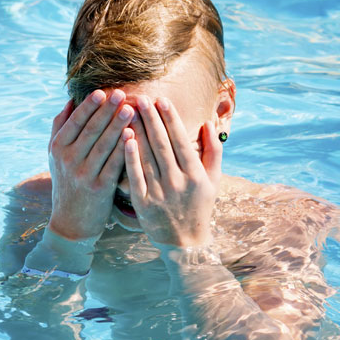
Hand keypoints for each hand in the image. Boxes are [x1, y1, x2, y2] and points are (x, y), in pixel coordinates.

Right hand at [48, 89, 134, 240]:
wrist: (71, 221)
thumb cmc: (66, 182)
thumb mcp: (55, 156)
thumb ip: (60, 127)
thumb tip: (70, 100)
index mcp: (58, 148)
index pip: (75, 122)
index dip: (89, 106)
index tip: (102, 91)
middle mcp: (69, 160)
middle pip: (91, 130)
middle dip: (106, 110)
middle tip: (121, 93)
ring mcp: (84, 174)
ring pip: (103, 145)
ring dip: (118, 125)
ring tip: (131, 109)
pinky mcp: (100, 188)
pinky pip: (114, 164)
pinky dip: (124, 148)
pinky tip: (134, 135)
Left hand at [123, 95, 221, 246]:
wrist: (185, 242)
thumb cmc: (200, 206)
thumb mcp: (213, 179)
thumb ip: (214, 150)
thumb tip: (208, 123)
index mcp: (195, 174)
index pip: (181, 140)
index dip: (170, 118)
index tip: (161, 99)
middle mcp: (178, 182)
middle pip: (162, 144)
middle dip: (151, 119)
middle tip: (140, 98)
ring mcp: (160, 193)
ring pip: (147, 156)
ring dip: (138, 131)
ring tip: (129, 111)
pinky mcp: (144, 203)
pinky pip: (135, 176)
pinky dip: (130, 157)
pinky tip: (125, 138)